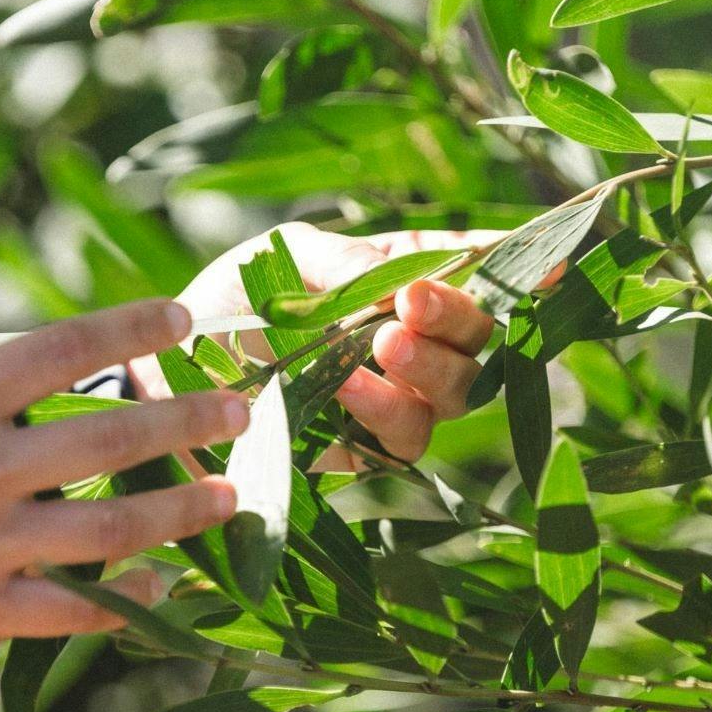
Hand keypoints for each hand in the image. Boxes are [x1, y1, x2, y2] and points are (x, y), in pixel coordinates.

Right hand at [0, 248, 245, 681]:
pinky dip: (124, 605)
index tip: (183, 318)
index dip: (133, 327)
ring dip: (182, 510)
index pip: (63, 350)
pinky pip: (70, 611)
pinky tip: (166, 593)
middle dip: (190, 417)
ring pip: (111, 528)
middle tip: (244, 409)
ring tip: (234, 497)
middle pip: (113, 438)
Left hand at [134, 223, 519, 461]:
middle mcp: (414, 340)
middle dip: (455, 317)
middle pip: (479, 336)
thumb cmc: (230, 302)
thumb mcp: (284, 261)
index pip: (477, 269)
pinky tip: (349, 389)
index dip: (518, 266)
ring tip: (380, 346)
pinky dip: (385, 411)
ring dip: (427, 368)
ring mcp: (396, 398)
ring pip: (455, 393)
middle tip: (410, 304)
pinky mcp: (366, 450)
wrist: (164, 373)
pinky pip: (405, 439)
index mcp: (402, 276)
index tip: (548, 263)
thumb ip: (344, 263)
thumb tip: (400, 279)